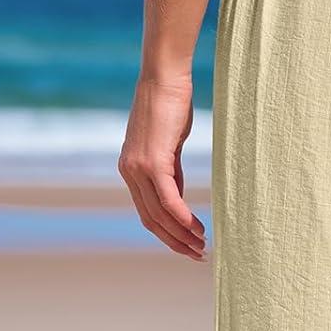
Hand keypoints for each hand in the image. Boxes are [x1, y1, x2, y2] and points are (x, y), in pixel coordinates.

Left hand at [118, 76, 205, 258]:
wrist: (163, 77)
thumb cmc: (169, 104)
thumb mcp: (168, 144)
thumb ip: (170, 171)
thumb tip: (177, 196)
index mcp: (130, 169)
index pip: (146, 212)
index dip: (167, 232)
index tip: (187, 244)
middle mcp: (129, 172)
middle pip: (151, 220)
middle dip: (175, 241)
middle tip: (197, 253)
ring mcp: (138, 168)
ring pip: (159, 214)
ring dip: (181, 233)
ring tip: (202, 244)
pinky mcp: (152, 162)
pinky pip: (168, 199)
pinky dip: (183, 217)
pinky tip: (197, 227)